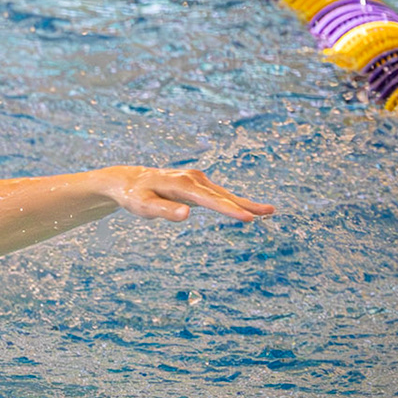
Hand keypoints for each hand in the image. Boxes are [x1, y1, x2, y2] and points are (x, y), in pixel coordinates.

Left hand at [104, 166, 274, 222]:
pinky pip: (218, 194)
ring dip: (245, 202)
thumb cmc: (134, 196)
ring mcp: (196, 179)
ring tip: (269, 211)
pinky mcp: (197, 184)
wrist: (128, 181)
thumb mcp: (143, 206)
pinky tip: (247, 208)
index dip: (229, 210)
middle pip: (223, 195)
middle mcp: (193, 178)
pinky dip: (234, 201)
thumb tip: (186, 215)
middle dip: (246, 204)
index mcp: (181, 184)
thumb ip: (164, 211)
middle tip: (270, 212)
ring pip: (224, 193)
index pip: (210, 200)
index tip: (248, 218)